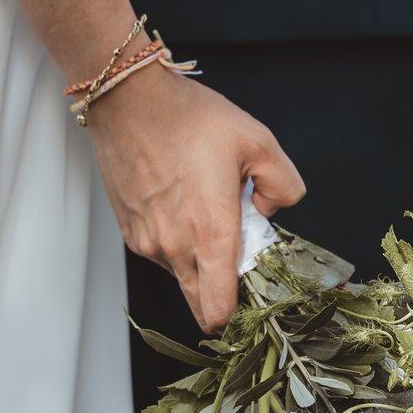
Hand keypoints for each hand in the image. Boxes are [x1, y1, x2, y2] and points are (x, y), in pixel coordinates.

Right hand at [86, 64, 304, 333]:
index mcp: (211, 232)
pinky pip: (161, 254)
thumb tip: (271, 210)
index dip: (238, 312)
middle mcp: (175, 247)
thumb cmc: (188, 118)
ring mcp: (148, 242)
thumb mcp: (258, 141)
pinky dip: (176, 242)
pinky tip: (181, 203)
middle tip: (235, 248)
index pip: (219, 309)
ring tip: (203, 210)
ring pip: (182, 275)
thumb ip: (284, 184)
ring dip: (198, 259)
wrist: (128, 100)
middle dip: (222, 290)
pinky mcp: (130, 232)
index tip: (252, 293)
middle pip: (201, 304)